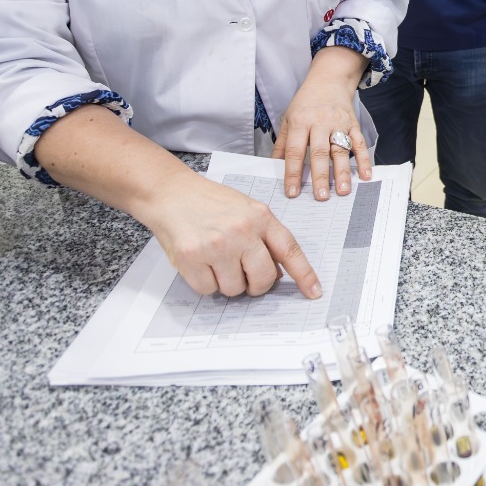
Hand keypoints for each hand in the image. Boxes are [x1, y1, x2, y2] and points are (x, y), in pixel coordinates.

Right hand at [142, 172, 320, 297]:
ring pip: (234, 289)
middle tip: (245, 276)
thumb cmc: (210, 202)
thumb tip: (276, 273)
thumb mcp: (247, 209)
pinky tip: (200, 263)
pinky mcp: (191, 258)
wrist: (171, 193)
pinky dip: (205, 283)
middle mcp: (241, 231)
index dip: (304, 274)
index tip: (314, 292)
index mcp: (261, 217)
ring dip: (227, 283)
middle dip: (256, 285)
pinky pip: (208, 290)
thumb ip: (264, 237)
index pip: (289, 250)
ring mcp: (216, 245)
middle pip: (263, 279)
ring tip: (216, 261)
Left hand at [272, 46, 371, 199]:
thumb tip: (274, 166)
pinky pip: (359, 143)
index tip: (293, 192)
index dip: (292, 173)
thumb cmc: (306, 102)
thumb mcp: (288, 118)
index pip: (295, 151)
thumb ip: (282, 143)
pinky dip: (364, 159)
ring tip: (343, 191)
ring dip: (343, 172)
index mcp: (300, 122)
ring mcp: (339, 123)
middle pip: (319, 153)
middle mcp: (320, 122)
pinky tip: (366, 175)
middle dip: (320, 176)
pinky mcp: (353, 124)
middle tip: (321, 196)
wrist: (328, 80)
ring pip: (340, 150)